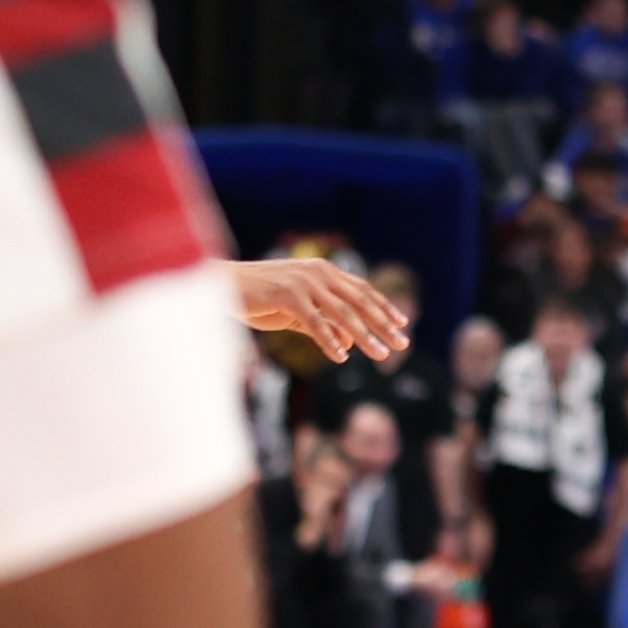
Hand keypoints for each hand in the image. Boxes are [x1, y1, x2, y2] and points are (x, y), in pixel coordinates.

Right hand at [232, 257, 410, 365]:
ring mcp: (304, 282)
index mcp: (323, 271)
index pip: (362, 289)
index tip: (403, 323)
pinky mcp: (288, 295)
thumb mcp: (297, 312)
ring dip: (364, 335)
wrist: (224, 286)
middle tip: (402, 343)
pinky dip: (329, 340)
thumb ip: (323, 324)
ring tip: (380, 354)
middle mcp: (318, 272)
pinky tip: (341, 356)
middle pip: (359, 301)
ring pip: (342, 312)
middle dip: (383, 323)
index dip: (383, 306)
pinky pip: (315, 321)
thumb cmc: (259, 299)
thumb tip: (348, 343)